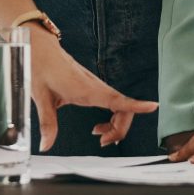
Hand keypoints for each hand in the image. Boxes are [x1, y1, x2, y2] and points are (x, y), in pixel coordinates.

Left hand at [29, 29, 156, 151]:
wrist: (40, 48)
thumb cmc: (40, 67)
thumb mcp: (41, 97)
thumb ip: (47, 123)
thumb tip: (46, 146)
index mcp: (85, 89)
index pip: (116, 99)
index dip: (136, 105)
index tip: (153, 106)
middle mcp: (95, 87)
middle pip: (123, 109)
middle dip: (120, 129)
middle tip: (103, 142)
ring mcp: (96, 86)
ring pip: (120, 107)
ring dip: (116, 125)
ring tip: (101, 136)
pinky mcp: (94, 87)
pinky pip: (113, 103)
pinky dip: (112, 118)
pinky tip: (98, 127)